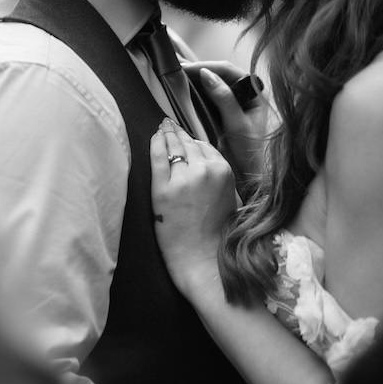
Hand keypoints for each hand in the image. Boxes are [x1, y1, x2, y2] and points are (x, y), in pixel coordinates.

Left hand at [150, 119, 235, 295]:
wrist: (203, 259)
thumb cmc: (218, 234)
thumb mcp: (229, 198)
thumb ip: (219, 175)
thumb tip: (205, 159)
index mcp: (223, 171)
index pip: (204, 146)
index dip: (192, 140)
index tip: (183, 135)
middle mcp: (204, 170)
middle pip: (187, 143)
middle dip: (177, 133)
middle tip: (168, 124)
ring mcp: (182, 179)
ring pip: (173, 146)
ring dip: (166, 134)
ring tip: (161, 127)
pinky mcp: (162, 189)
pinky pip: (157, 157)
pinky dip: (154, 143)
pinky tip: (153, 137)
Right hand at [183, 61, 272, 180]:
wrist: (250, 175)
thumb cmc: (250, 152)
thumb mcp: (237, 124)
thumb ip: (224, 98)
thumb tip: (206, 74)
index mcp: (255, 94)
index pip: (229, 71)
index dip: (208, 67)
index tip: (188, 69)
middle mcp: (246, 95)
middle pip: (220, 74)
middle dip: (199, 70)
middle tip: (178, 69)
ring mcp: (235, 103)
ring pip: (214, 84)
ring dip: (196, 80)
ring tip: (177, 76)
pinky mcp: (224, 113)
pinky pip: (210, 97)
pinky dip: (197, 93)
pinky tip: (184, 90)